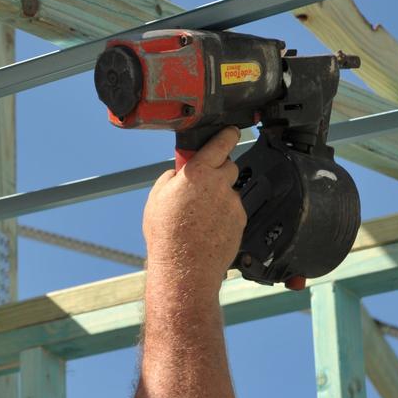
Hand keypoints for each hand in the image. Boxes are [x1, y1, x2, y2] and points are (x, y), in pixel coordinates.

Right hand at [142, 128, 245, 290]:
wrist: (185, 266)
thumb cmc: (167, 234)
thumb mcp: (156, 198)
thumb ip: (170, 178)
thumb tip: (178, 173)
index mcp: (199, 173)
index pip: (221, 144)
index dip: (227, 135)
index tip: (231, 131)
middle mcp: (220, 185)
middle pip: (229, 166)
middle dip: (218, 171)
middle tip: (202, 184)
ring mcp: (233, 204)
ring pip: (229, 191)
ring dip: (219, 197)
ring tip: (200, 216)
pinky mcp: (241, 221)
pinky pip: (233, 211)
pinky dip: (224, 215)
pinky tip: (208, 228)